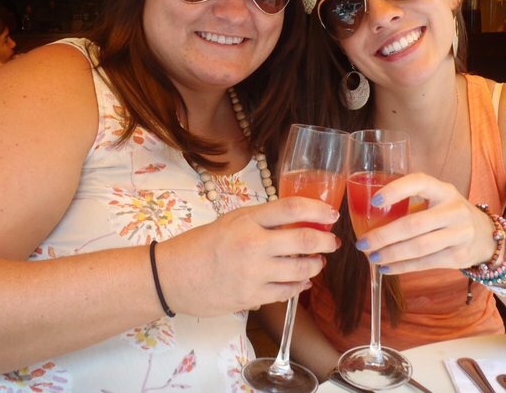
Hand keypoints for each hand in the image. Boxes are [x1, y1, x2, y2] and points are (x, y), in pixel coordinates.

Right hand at [157, 196, 339, 316]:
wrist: (173, 276)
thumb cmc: (202, 244)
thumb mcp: (231, 220)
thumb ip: (262, 219)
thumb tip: (298, 222)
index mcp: (247, 221)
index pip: (291, 209)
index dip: (317, 210)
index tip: (330, 214)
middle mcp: (253, 245)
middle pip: (304, 241)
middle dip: (325, 242)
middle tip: (332, 242)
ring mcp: (254, 274)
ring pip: (301, 270)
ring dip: (315, 266)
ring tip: (318, 263)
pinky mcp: (252, 297)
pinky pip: (287, 292)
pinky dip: (299, 286)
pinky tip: (302, 281)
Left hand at [357, 172, 496, 273]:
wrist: (486, 236)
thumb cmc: (448, 214)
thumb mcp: (437, 200)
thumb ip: (411, 203)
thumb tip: (368, 217)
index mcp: (444, 190)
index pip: (419, 182)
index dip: (396, 190)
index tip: (374, 201)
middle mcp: (454, 210)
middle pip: (414, 224)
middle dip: (384, 236)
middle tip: (362, 243)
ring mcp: (459, 234)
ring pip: (419, 247)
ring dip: (391, 254)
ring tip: (372, 257)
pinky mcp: (458, 256)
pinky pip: (425, 263)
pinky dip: (402, 267)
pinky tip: (386, 267)